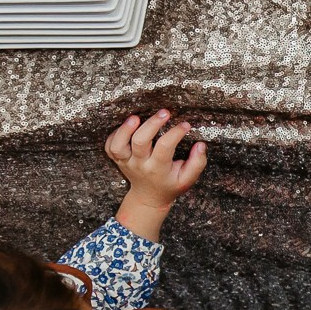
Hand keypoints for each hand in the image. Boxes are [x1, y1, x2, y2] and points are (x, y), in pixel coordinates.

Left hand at [107, 110, 205, 241]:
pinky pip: (109, 146)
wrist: (149, 197)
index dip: (175, 133)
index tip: (185, 125)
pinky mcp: (117, 159)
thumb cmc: (170, 185)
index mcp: (158, 169)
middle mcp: (139, 165)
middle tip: (165, 112)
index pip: (165, 148)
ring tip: (136, 117)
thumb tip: (201, 145)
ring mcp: (126, 162)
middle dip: (152, 124)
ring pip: (118, 145)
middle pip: (140, 142)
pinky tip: (127, 126)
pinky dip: (114, 134)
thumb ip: (197, 163)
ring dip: (125, 129)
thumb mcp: (187, 179)